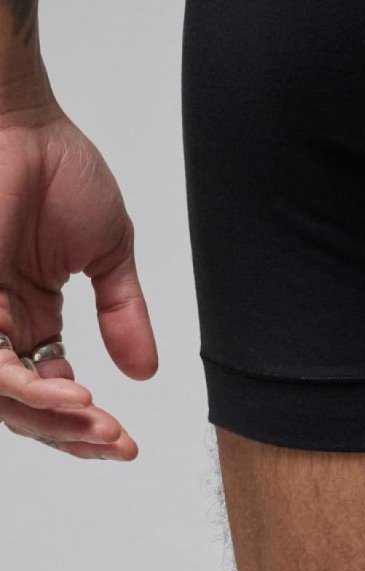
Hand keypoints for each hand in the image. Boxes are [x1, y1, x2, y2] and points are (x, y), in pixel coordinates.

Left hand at [0, 102, 155, 456]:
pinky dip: (28, 389)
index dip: (84, 423)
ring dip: (53, 420)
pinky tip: (74, 393)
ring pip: (4, 397)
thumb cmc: (60, 173)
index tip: (126, 440)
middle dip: (72, 434)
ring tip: (99, 425)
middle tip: (116, 442)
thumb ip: (123, 312)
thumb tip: (146, 371)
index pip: (52, 388)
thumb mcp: (110, 254)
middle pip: (26, 406)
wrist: (25, 128)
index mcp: (30, 316)